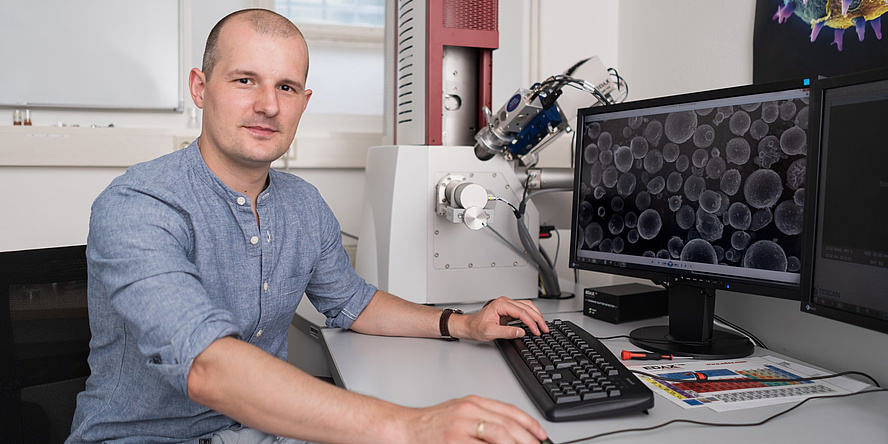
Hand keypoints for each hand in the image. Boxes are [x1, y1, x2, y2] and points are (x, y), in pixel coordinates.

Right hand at [403, 395, 546, 443]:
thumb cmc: (431, 424)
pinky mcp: (453, 441)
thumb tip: (510, 434)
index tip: (541, 435)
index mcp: (473, 402)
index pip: (509, 411)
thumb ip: (484, 419)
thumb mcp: (461, 413)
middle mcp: (469, 411)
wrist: (404, 428)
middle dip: (527, 440)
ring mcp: (460, 427)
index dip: (529, 424)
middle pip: (508, 425)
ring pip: (499, 436)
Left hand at [454, 296, 548, 341]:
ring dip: (536, 315)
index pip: (522, 312)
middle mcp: (505, 302)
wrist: (469, 326)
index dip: (531, 323)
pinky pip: (523, 310)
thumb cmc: (476, 327)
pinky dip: (531, 315)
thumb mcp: (490, 332)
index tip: (537, 331)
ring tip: (542, 325)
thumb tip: (521, 332)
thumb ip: (507, 332)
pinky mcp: (508, 309)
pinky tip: (535, 322)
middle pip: (527, 307)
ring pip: (527, 306)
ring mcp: (507, 305)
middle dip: (538, 318)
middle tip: (544, 329)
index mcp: (501, 305)